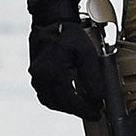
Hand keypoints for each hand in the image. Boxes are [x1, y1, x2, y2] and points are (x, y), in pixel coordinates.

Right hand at [28, 0, 105, 116]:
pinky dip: (60, 101)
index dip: (85, 109)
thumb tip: (99, 96)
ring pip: (52, 102)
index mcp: (53, 71)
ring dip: (69, 107)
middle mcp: (41, 77)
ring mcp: (36, 78)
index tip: (97, 113)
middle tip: (94, 111)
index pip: (70, 100)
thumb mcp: (86, 52)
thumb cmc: (68, 35)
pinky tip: (71, 99)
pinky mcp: (36, 78)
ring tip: (85, 105)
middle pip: (61, 103)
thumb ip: (93, 76)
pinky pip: (47, 96)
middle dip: (79, 110)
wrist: (50, 23)